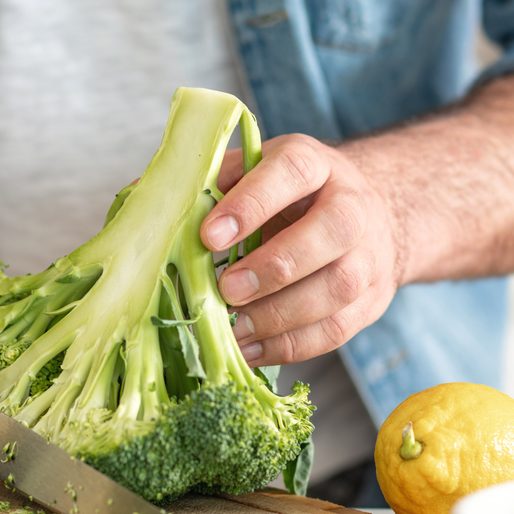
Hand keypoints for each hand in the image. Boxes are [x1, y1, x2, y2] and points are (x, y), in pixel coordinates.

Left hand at [202, 134, 402, 366]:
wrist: (366, 218)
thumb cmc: (292, 197)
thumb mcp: (256, 174)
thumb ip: (211, 184)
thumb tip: (142, 201)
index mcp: (316, 164)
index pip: (292, 172)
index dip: (252, 203)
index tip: (210, 236)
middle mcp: (354, 205)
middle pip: (331, 232)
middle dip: (275, 266)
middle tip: (227, 290)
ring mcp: (370, 256)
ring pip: (338, 288)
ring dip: (280, 316)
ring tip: (234, 329)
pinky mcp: (372, 300)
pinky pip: (336, 330)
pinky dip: (289, 346)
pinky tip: (250, 349)